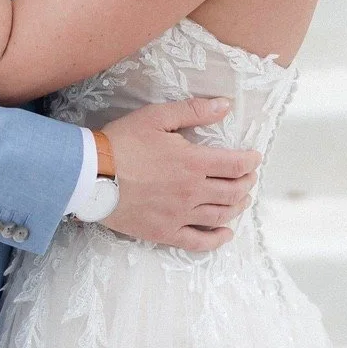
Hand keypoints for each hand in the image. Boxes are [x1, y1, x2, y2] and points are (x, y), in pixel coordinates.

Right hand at [101, 97, 260, 251]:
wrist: (91, 175)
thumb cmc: (122, 142)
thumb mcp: (157, 117)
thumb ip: (193, 111)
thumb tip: (225, 105)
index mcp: (194, 163)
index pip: (235, 165)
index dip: (250, 161)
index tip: (254, 157)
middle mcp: (193, 192)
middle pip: (233, 192)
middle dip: (246, 183)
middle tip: (249, 177)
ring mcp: (180, 216)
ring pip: (220, 215)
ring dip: (237, 207)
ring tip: (241, 199)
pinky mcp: (165, 232)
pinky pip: (199, 242)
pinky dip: (217, 239)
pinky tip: (225, 234)